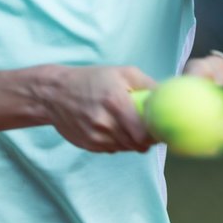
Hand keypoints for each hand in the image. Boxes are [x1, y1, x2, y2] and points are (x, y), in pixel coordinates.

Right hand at [43, 66, 157, 152]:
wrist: (54, 94)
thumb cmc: (91, 80)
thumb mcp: (122, 73)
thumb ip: (148, 85)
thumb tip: (168, 98)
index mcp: (116, 102)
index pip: (145, 132)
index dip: (157, 134)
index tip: (161, 128)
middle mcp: (105, 123)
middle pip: (138, 144)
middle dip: (147, 139)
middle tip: (148, 128)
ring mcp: (96, 137)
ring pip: (127, 148)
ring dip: (132, 141)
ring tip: (128, 125)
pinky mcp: (89, 146)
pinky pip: (113, 149)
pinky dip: (118, 142)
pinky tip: (112, 128)